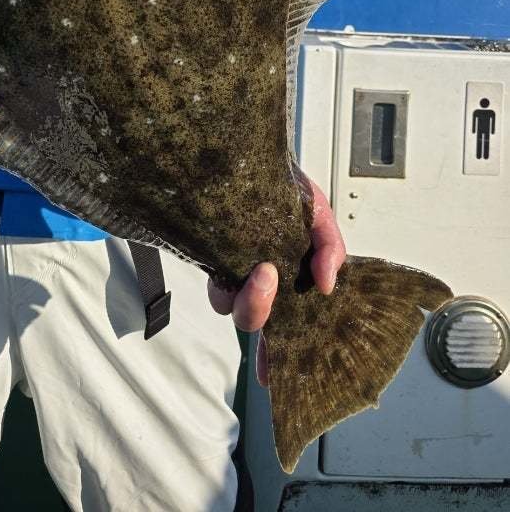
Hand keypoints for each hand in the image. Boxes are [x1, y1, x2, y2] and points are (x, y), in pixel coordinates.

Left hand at [207, 173, 345, 385]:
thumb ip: (330, 248)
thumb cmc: (286, 188)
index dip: (281, 357)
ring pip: (229, 304)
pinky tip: (239, 260)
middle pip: (252, 321)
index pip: (285, 326)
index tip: (279, 378)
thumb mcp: (318, 213)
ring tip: (261, 269)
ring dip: (248, 297)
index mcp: (286, 278)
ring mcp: (228, 268)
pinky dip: (225, 275)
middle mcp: (255, 280)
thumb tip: (327, 284)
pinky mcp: (206, 253)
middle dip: (261, 314)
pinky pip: (211, 277)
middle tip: (270, 280)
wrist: (250, 157)